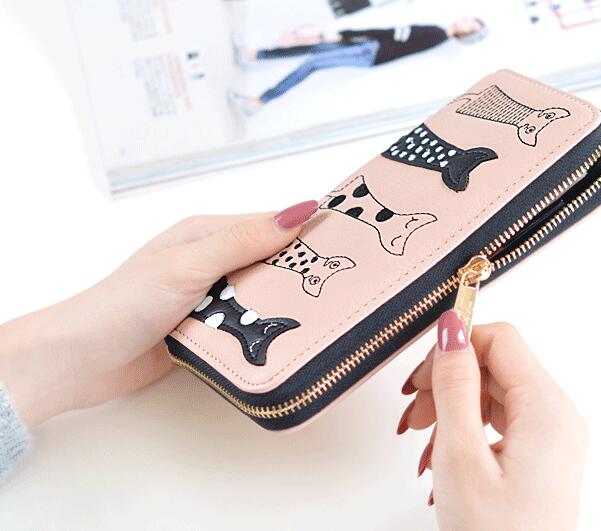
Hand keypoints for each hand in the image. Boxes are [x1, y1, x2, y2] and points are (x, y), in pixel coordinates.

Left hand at [0, 201, 317, 426]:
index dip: (306, 230)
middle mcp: (212, 262)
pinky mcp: (208, 330)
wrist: (84, 359)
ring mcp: (210, 298)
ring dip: (283, 306)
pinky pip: (246, 327)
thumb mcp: (191, 264)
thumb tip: (301, 209)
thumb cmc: (128, 301)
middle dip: (301, 274)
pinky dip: (264, 332)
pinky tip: (290, 340)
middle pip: (270, 264)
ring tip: (329, 315)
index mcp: (207, 234)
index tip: (350, 240)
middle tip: (348, 286)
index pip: (269, 224)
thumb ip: (244, 240)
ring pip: (261, 297)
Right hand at [398, 311, 587, 530]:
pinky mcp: (538, 453)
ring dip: (449, 409)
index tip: (421, 372)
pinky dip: (463, 430)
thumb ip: (455, 384)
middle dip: (445, 383)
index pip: (500, 339)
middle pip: (493, 366)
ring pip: (490, 393)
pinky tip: (438, 457)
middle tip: (412, 414)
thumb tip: (452, 326)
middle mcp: (556, 416)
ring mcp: (549, 436)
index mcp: (547, 410)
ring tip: (421, 443)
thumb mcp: (460, 455)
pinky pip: (496, 421)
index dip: (455, 346)